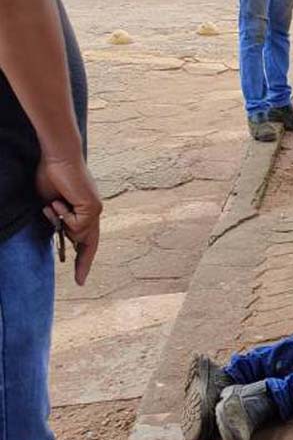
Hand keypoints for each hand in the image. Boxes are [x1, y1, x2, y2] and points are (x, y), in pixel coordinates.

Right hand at [36, 155, 101, 285]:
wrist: (57, 158)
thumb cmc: (51, 176)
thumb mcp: (50, 205)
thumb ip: (57, 221)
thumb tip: (62, 236)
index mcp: (85, 213)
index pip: (87, 240)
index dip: (83, 258)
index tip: (80, 277)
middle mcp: (94, 213)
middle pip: (89, 244)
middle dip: (83, 263)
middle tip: (80, 282)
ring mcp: (95, 211)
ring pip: (78, 234)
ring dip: (60, 223)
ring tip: (54, 204)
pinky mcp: (93, 208)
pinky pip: (76, 225)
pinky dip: (64, 216)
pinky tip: (60, 202)